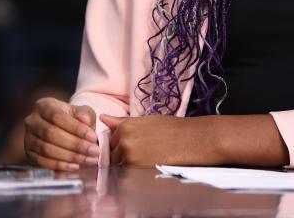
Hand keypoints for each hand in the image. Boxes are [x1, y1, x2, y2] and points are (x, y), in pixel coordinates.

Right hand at [24, 97, 99, 170]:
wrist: (64, 130)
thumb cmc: (74, 119)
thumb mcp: (82, 112)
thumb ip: (85, 115)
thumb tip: (85, 121)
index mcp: (44, 105)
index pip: (57, 116)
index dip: (76, 128)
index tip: (93, 137)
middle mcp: (32, 121)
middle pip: (51, 134)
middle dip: (75, 144)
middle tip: (93, 151)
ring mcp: (28, 138)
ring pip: (46, 149)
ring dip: (69, 156)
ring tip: (88, 159)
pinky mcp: (29, 154)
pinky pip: (42, 161)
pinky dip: (59, 165)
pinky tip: (74, 166)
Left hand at [100, 114, 220, 166]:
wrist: (191, 139)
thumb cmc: (171, 129)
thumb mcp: (146, 121)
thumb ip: (121, 122)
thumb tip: (103, 118)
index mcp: (125, 126)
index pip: (109, 141)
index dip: (119, 145)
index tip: (133, 146)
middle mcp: (123, 139)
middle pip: (111, 155)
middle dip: (122, 156)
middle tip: (142, 153)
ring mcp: (128, 155)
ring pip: (117, 166)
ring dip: (127, 165)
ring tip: (146, 158)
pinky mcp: (135, 168)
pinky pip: (125, 175)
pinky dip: (133, 173)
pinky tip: (147, 164)